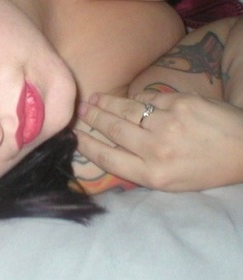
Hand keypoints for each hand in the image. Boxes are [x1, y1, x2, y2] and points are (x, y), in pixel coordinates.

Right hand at [75, 92, 242, 191]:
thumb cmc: (206, 168)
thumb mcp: (172, 180)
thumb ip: (141, 165)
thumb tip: (109, 144)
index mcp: (153, 175)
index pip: (108, 158)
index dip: (87, 145)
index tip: (74, 134)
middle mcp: (156, 150)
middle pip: (112, 130)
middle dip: (93, 118)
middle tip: (81, 110)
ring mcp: (167, 123)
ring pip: (126, 110)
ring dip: (105, 103)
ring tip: (93, 99)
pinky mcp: (178, 102)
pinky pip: (147, 99)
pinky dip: (135, 99)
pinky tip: (126, 99)